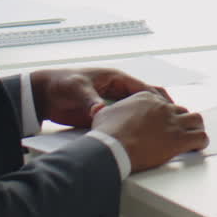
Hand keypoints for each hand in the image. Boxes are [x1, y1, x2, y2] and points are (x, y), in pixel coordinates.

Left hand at [30, 67, 171, 128]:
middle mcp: (117, 89)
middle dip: (160, 109)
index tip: (167, 110)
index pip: (142, 88)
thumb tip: (100, 111)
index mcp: (115, 78)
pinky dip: (135, 127)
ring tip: (162, 132)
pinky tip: (142, 138)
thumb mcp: (77, 89)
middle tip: (172, 121)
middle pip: (145, 99)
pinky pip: (125, 120)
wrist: (43, 94)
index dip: (156, 99)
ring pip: (138, 111)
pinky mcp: (105, 114)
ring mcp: (112, 102)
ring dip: (149, 119)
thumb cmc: (61, 84)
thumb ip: (90, 100)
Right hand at [91, 91, 208, 172]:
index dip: (166, 114)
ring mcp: (172, 122)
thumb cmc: (107, 133)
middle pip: (181, 110)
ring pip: (196, 120)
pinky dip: (201, 142)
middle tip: (180, 130)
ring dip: (196, 128)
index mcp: (146, 99)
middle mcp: (162, 107)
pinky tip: (197, 147)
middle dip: (182, 121)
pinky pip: (200, 138)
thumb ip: (110, 110)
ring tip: (194, 136)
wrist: (112, 147)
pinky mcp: (179, 139)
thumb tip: (102, 110)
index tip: (165, 121)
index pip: (164, 103)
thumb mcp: (104, 114)